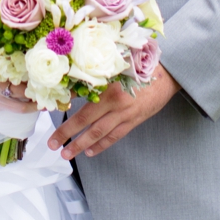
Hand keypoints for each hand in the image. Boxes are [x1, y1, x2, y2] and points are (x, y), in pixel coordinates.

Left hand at [48, 68, 180, 160]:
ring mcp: (126, 114)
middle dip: (68, 136)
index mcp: (109, 89)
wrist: (168, 74)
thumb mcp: (116, 68)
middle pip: (88, 124)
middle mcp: (116, 104)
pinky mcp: (134, 121)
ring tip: (67, 153)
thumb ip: (95, 78)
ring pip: (100, 134)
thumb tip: (71, 87)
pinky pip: (115, 136)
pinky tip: (91, 151)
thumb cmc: (141, 66)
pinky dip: (102, 145)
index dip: (66, 118)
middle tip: (53, 146)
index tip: (52, 124)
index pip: (82, 107)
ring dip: (82, 145)